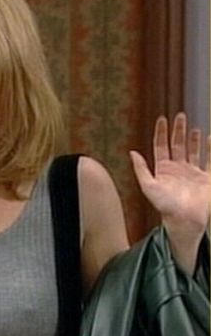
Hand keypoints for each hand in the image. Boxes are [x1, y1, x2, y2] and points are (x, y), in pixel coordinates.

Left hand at [130, 113, 209, 271]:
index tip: (162, 118)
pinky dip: (210, 150)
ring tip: (193, 127)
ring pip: (193, 151)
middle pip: (177, 145)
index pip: (162, 146)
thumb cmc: (164, 205)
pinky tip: (210, 139)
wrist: (185, 220)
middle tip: (180, 115)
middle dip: (178, 130)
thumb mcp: (148, 186)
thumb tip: (132, 152)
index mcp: (163, 169)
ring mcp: (193, 174)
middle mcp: (178, 169)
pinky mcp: (208, 179)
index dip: (161, 132)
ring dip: (193, 140)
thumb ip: (141, 169)